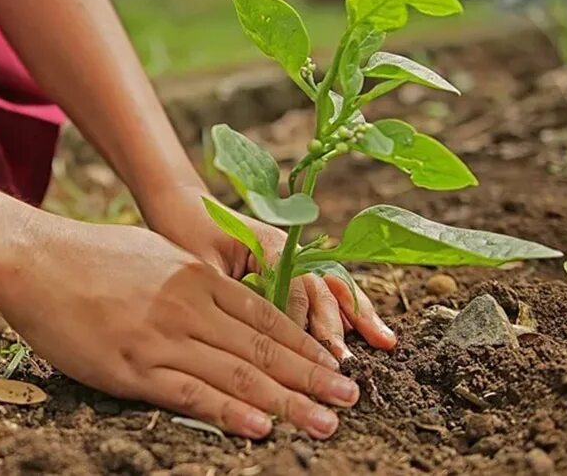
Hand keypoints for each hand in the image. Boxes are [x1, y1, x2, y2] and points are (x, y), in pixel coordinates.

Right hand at [0, 219, 360, 438]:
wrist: (33, 260)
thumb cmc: (89, 255)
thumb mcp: (154, 253)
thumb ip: (192, 279)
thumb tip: (224, 297)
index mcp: (196, 277)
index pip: (265, 317)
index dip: (305, 345)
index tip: (334, 366)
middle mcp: (188, 306)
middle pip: (263, 349)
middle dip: (311, 377)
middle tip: (349, 399)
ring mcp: (161, 338)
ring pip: (237, 375)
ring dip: (287, 402)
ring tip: (324, 422)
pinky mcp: (131, 367)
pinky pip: (189, 393)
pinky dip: (229, 412)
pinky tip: (260, 427)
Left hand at [137, 184, 397, 358]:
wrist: (182, 204)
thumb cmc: (185, 233)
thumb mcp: (200, 265)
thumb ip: (228, 293)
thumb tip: (248, 334)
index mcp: (268, 245)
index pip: (293, 288)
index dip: (300, 322)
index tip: (305, 354)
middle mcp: (289, 249)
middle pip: (320, 288)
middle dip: (334, 326)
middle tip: (344, 362)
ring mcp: (294, 256)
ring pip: (333, 287)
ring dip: (357, 315)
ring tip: (384, 342)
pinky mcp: (292, 266)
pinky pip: (326, 288)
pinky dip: (348, 308)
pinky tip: (372, 331)